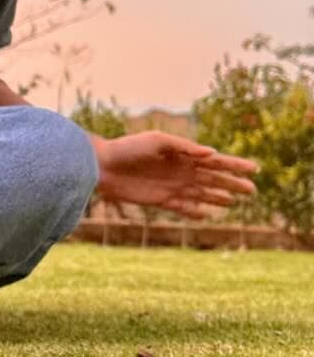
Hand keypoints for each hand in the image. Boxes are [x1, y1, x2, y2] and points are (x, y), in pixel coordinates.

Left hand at [93, 131, 257, 219]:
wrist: (102, 166)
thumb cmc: (128, 148)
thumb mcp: (157, 142)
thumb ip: (184, 147)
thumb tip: (211, 153)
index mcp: (183, 155)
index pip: (215, 161)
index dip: (235, 165)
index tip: (254, 169)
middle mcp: (181, 171)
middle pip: (213, 179)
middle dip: (232, 183)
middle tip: (252, 190)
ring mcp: (172, 186)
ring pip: (202, 194)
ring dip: (218, 198)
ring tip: (234, 202)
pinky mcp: (160, 200)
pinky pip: (183, 207)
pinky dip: (195, 211)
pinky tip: (208, 215)